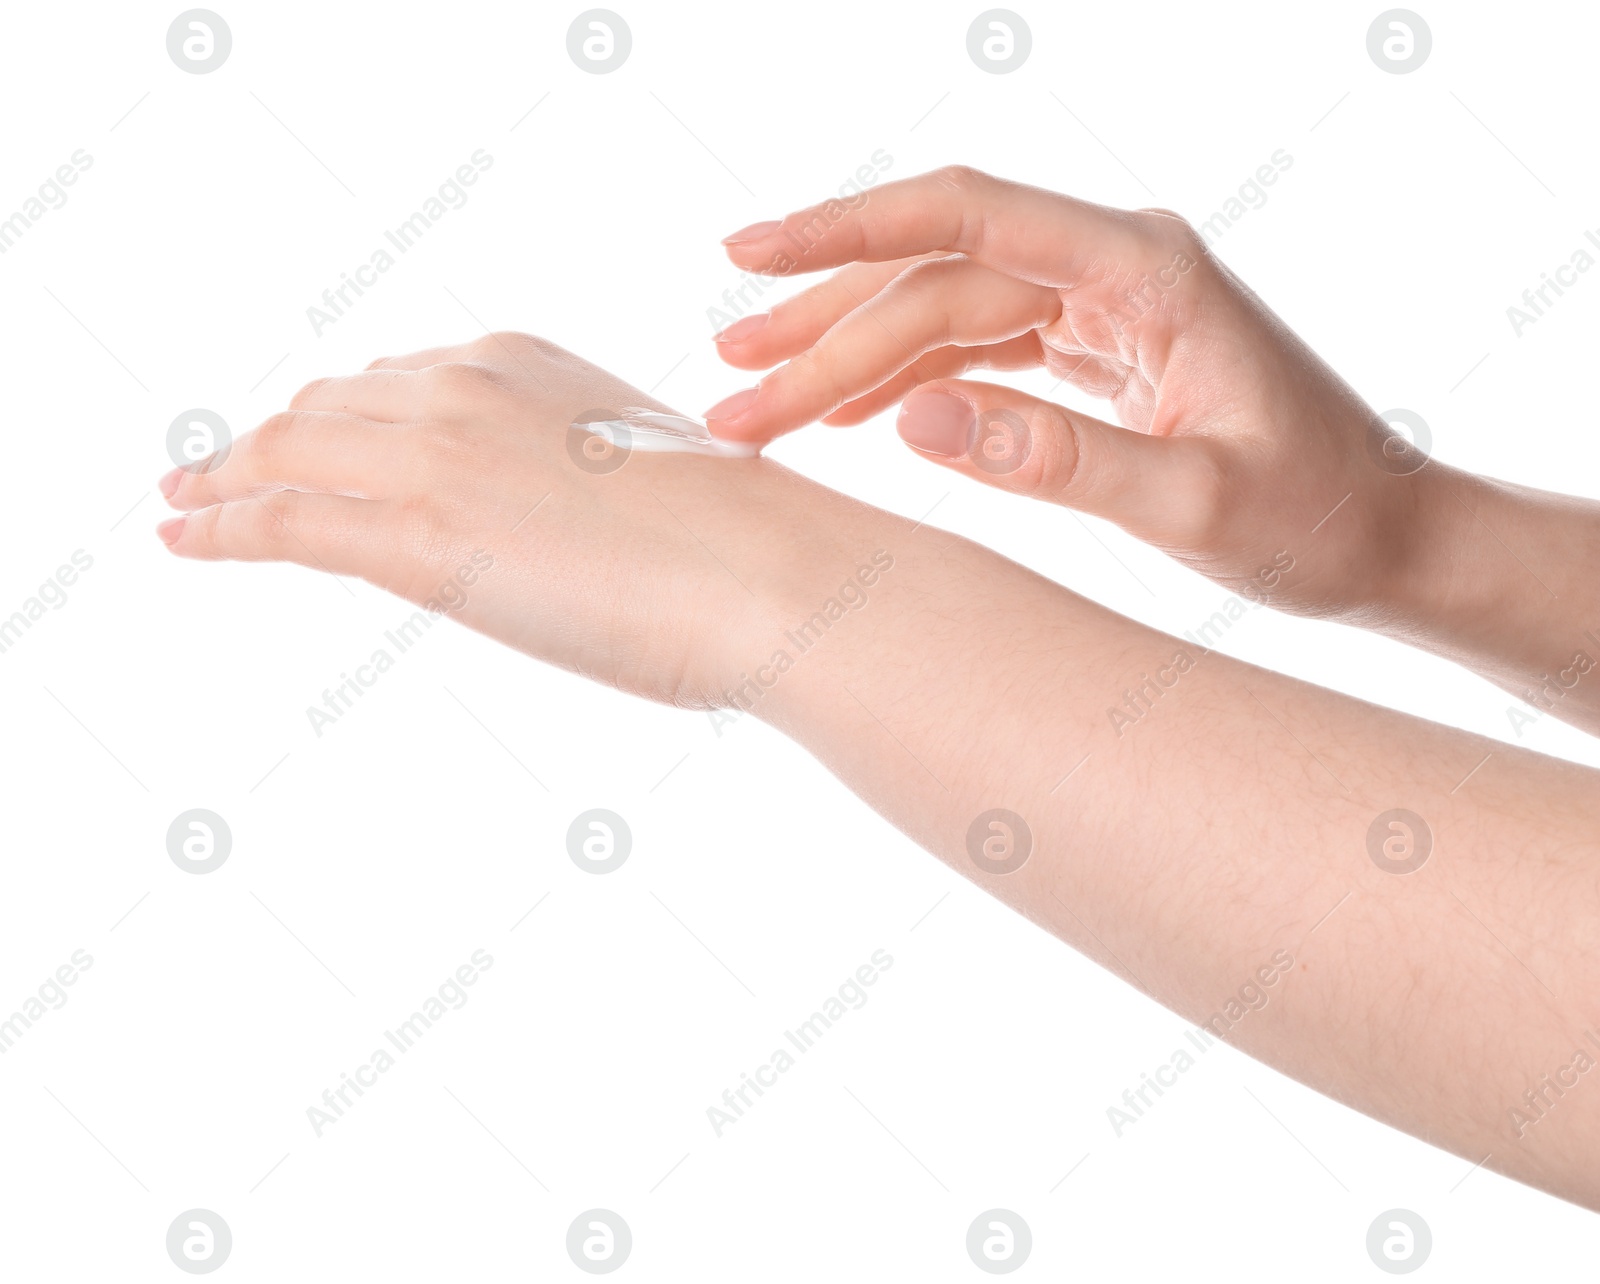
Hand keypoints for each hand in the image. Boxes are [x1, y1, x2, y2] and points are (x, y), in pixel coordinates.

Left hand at [157, 333, 893, 709]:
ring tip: (188, 505)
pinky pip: (285, 521)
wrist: (777, 572)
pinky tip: (186, 539)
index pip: (397, 380)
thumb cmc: (742, 543)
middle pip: (326, 406)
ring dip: (224, 479)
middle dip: (267, 438)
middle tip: (223, 470)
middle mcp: (463, 384)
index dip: (338, 412)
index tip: (310, 436)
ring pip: (288, 452)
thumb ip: (571, 477)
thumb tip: (548, 521)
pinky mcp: (417, 534)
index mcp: (524, 360)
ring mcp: (435, 453)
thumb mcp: (640, 475)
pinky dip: (223, 526)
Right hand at [708, 165, 1433, 623]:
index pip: (966, 214)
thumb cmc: (1314, 515)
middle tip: (726, 386)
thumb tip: (913, 417)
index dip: (846, 229)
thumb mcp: (1193, 503)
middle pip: (933, 275)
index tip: (748, 254)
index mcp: (1144, 268)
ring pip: (943, 309)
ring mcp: (1101, 305)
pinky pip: (977, 345)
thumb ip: (1057, 459)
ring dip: (848, 355)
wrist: (1383, 534)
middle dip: (822, 329)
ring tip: (757, 400)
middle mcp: (1114, 267)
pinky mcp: (1094, 349)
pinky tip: (845, 411)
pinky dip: (905, 379)